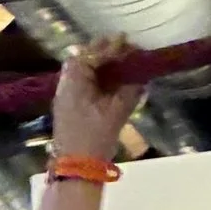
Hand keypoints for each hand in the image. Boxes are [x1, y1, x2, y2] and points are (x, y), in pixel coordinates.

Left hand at [49, 35, 144, 169]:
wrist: (76, 169)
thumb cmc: (94, 138)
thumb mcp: (116, 112)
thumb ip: (131, 91)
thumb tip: (143, 77)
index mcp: (74, 80)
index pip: (92, 54)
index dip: (111, 47)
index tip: (127, 40)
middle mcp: (67, 84)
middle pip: (84, 59)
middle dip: (105, 52)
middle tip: (126, 47)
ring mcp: (67, 96)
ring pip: (84, 72)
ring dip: (102, 65)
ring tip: (124, 61)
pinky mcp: (71, 108)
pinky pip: (85, 85)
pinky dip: (99, 79)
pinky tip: (116, 80)